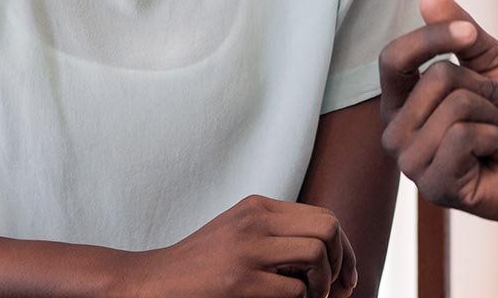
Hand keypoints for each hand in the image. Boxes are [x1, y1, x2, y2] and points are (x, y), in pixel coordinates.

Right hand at [124, 195, 355, 297]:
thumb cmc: (200, 265)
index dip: (343, 248)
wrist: (153, 280)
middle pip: (328, 228)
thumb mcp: (239, 233)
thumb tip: (327, 254)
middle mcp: (255, 220)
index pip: (323, 216)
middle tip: (336, 290)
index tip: (345, 275)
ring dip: (323, 284)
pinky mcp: (239, 281)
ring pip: (317, 253)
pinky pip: (295, 290)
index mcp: (257, 207)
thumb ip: (274, 233)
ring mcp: (247, 249)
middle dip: (342, 263)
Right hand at [379, 0, 497, 230]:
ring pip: (455, 107)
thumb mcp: (494, 65)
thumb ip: (462, 32)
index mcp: (402, 103)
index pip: (394, 58)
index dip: (431, 37)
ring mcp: (411, 164)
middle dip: (489, 87)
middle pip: (437, 77)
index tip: (470, 35)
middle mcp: (396, 133)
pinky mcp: (435, 188)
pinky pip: (464, 138)